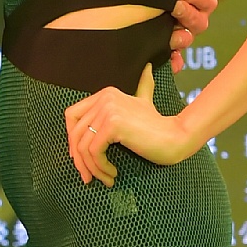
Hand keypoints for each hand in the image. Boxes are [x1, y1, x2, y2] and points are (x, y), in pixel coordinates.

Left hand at [65, 65, 196, 186]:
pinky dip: (100, 167)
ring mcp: (108, 109)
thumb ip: (143, 87)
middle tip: (88, 177)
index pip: (72, 115)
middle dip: (79, 159)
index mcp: (105, 93)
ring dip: (91, 168)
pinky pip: (94, 151)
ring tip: (103, 179)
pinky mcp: (113, 124)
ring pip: (83, 146)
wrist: (175, 137)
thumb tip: (148, 67)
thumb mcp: (145, 103)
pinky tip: (111, 174)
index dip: (72, 139)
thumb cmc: (158, 126)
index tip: (80, 158)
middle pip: (75, 133)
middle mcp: (104, 97)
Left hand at [169, 0, 217, 72]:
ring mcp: (177, 33)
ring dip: (182, 39)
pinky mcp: (162, 47)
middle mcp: (189, 16)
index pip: (207, 1)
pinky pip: (173, 59)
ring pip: (187, 40)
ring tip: (172, 35)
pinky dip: (173, 62)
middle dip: (188, 15)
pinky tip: (170, 62)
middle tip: (174, 5)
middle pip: (200, 23)